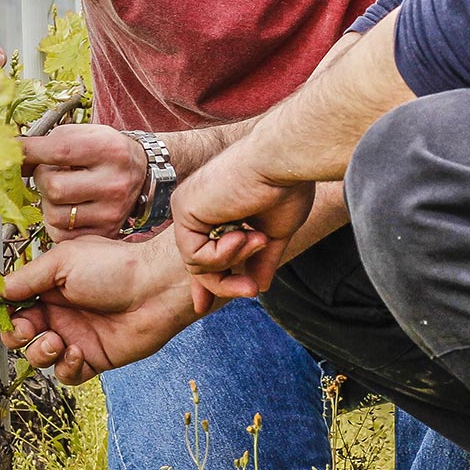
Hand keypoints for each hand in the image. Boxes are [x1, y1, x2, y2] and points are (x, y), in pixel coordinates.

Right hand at [0, 233, 197, 384]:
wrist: (156, 287)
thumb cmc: (115, 266)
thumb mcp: (62, 262)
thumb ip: (27, 278)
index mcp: (50, 288)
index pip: (14, 306)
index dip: (4, 313)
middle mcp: (60, 313)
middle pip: (20, 335)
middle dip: (17, 335)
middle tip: (30, 327)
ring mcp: (76, 336)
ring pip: (39, 358)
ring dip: (40, 352)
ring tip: (56, 340)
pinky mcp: (94, 358)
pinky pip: (67, 375)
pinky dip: (66, 367)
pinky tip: (77, 351)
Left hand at [20, 124, 149, 240]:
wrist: (142, 174)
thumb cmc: (105, 151)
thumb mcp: (84, 135)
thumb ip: (48, 143)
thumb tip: (9, 159)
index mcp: (109, 150)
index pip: (59, 151)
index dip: (28, 151)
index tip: (11, 149)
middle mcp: (114, 182)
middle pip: (54, 188)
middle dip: (43, 179)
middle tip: (53, 173)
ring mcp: (112, 211)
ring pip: (54, 216)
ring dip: (48, 203)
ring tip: (64, 191)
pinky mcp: (106, 232)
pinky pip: (61, 235)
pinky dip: (56, 223)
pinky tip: (69, 208)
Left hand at [169, 148, 315, 312]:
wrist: (284, 162)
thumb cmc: (285, 186)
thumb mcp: (274, 232)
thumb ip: (260, 259)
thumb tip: (257, 287)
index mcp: (216, 208)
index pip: (203, 252)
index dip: (207, 279)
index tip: (203, 308)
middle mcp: (196, 206)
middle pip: (198, 263)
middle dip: (223, 284)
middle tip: (251, 291)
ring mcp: (187, 207)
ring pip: (197, 265)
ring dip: (233, 261)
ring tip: (258, 239)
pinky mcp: (184, 209)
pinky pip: (196, 257)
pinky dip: (223, 254)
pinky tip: (243, 234)